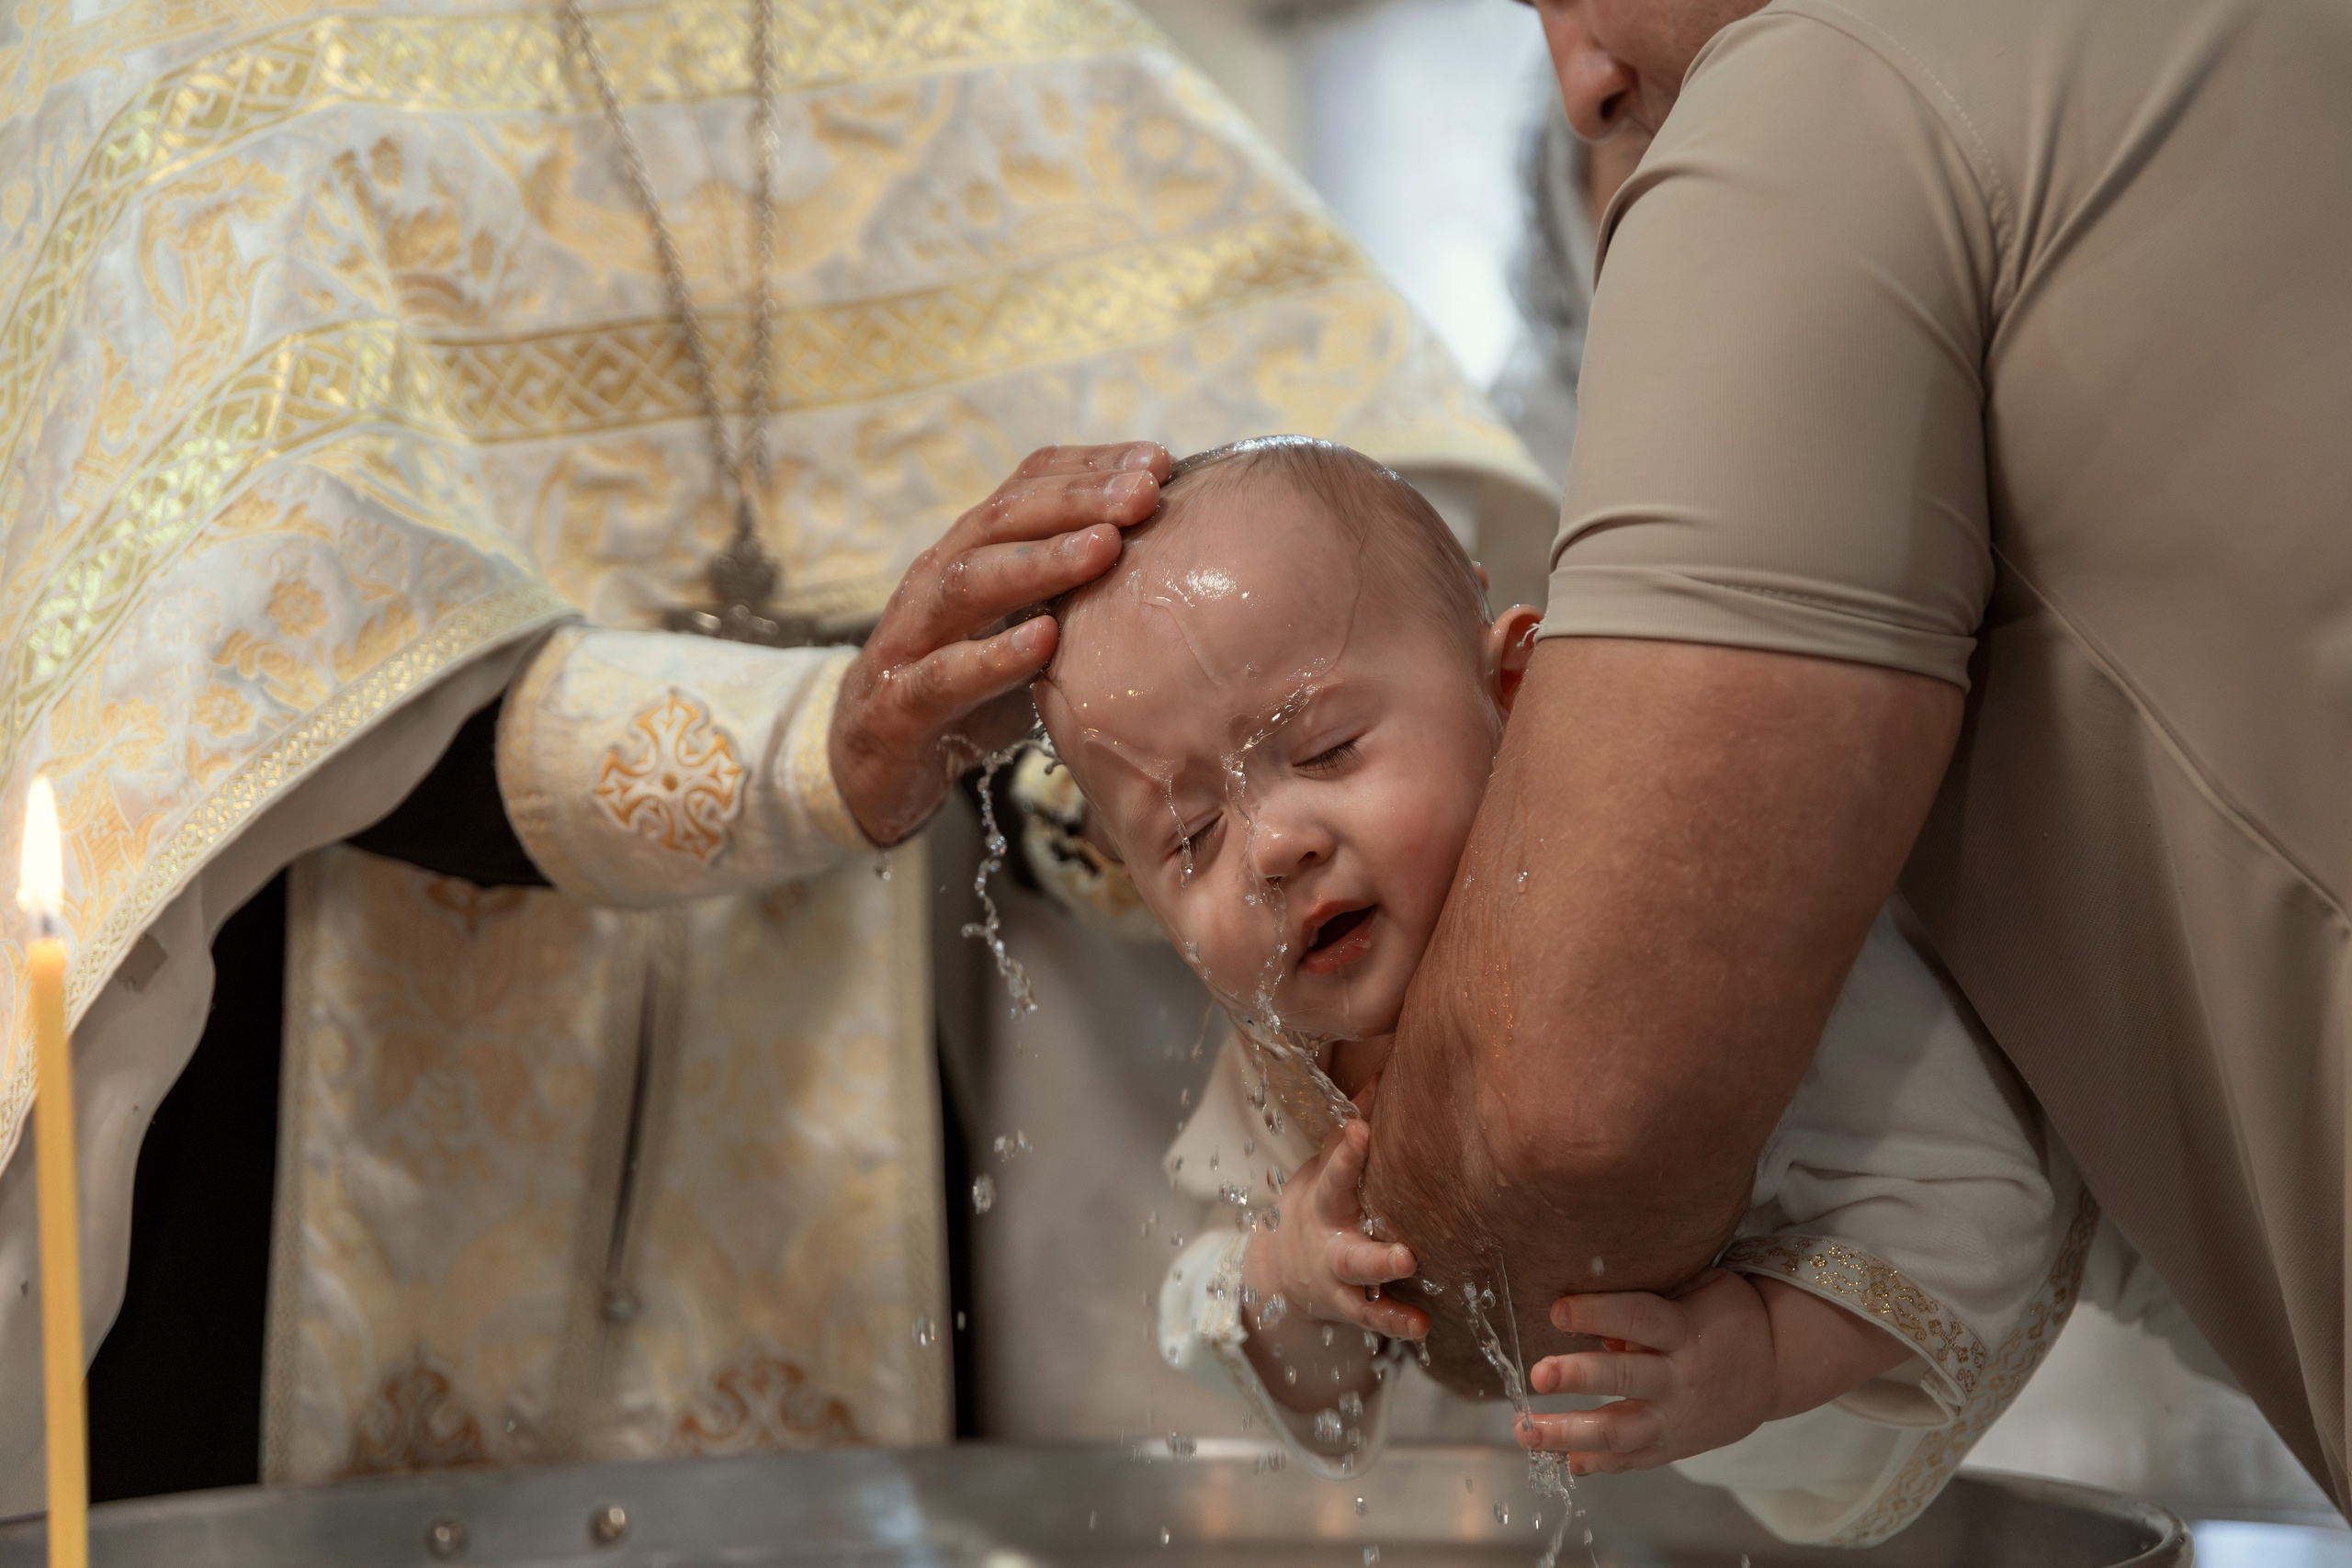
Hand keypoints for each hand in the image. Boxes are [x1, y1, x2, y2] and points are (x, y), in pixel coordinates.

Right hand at [830, 442, 1168, 843]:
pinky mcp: (898, 705)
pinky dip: (994, 656)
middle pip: (1005, 519)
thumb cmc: (966, 688)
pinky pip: (944, 674)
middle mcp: (939, 579)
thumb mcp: (1024, 628)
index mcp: (973, 552)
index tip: (1159, 462)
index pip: (1028, 487)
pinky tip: (1043, 641)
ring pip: (970, 581)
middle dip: (1078, 499)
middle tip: (1144, 491)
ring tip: (1104, 546)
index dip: (1090, 468)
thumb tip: (1169, 559)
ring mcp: (913, 639)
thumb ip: (1074, 591)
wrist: (872, 763)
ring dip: (1041, 560)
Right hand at [1244, 1119, 1428, 1341]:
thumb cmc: (1316, 1207)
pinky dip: (1395, 1320)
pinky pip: (1371, 1315)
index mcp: (1325, 1198)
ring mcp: (1337, 1275)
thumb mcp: (1323, 1172)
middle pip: (1348, 1239)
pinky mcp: (1348, 1304)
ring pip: (1358, 1279)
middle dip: (1372, 1241)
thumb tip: (1383, 1078)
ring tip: (1410, 1270)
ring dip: (1384, 1279)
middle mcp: (1330, 1238)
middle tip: (1406, 1250)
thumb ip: (1351, 1136)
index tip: (1363, 1127)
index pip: (1336, 1171)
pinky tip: (1421, 1325)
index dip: (1347, 1150)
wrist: (1277, 1272)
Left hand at [1515, 1269, 1778, 1473]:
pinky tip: (1561, 1460)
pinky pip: (1632, 1461)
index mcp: (1685, 1330)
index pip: (1638, 1319)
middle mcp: (1680, 1378)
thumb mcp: (1699, 1290)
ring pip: (1620, 1432)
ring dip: (1569, 1433)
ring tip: (1524, 1431)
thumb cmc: (1727, 1316)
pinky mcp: (1674, 1447)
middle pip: (1625, 1379)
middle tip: (1537, 1375)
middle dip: (1578, 1377)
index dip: (1597, 1313)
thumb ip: (1649, 1300)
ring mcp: (1676, 1419)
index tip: (1556, 1310)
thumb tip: (1595, 1323)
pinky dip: (1597, 1464)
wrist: (1776, 1369)